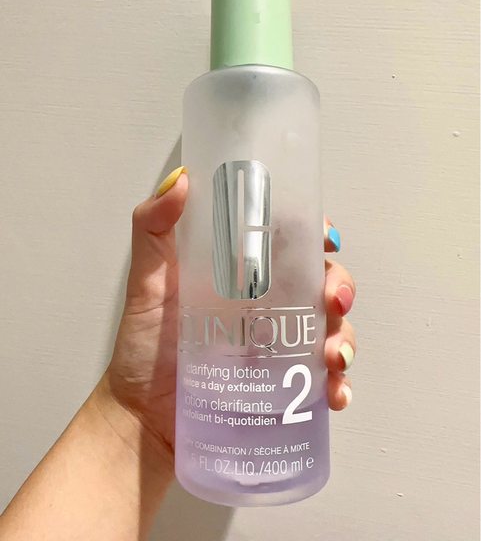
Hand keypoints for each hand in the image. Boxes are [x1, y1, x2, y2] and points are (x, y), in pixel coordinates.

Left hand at [102, 167, 356, 475]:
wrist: (142, 418)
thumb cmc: (144, 346)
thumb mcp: (146, 282)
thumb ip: (153, 229)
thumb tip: (182, 178)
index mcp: (243, 274)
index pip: (290, 242)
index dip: (317, 233)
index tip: (326, 236)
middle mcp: (267, 305)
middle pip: (321, 282)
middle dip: (341, 286)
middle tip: (333, 301)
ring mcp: (279, 347)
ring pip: (332, 329)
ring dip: (346, 337)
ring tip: (335, 356)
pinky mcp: (284, 387)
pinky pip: (323, 381)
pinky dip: (339, 386)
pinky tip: (336, 394)